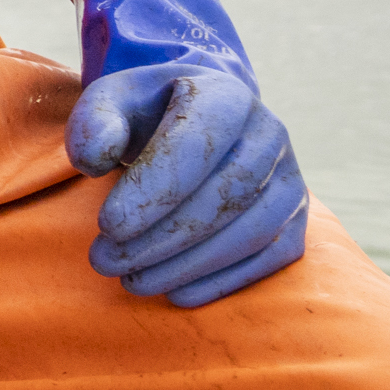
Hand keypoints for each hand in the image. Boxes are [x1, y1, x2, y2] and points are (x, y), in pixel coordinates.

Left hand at [63, 0, 309, 307]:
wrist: (192, 126)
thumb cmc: (145, 118)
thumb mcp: (110, 103)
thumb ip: (94, 123)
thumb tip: (94, 158)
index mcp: (227, 95)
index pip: (197, 144)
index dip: (153, 190)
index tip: (106, 225)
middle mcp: (270, 134)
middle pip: (224, 195)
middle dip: (161, 237)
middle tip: (105, 261)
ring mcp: (290, 178)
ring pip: (249, 232)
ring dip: (188, 265)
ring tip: (132, 281)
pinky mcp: (295, 219)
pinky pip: (268, 258)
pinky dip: (222, 282)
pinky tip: (176, 294)